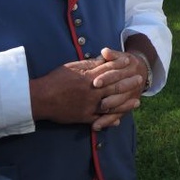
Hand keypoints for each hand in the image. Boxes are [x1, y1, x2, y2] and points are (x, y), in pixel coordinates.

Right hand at [29, 50, 143, 129]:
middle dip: (129, 83)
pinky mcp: (84, 117)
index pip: (109, 70)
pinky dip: (110, 120)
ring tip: (137, 101)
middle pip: (115, 87)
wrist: (40, 98)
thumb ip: (88, 65)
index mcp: (89, 77)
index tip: (130, 62)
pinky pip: (100, 119)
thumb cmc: (54, 80)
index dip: (121, 66)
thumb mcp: (72, 67)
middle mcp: (92, 91)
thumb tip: (101, 60)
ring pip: (112, 104)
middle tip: (140, 80)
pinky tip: (119, 120)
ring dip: (126, 103)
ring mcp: (89, 105)